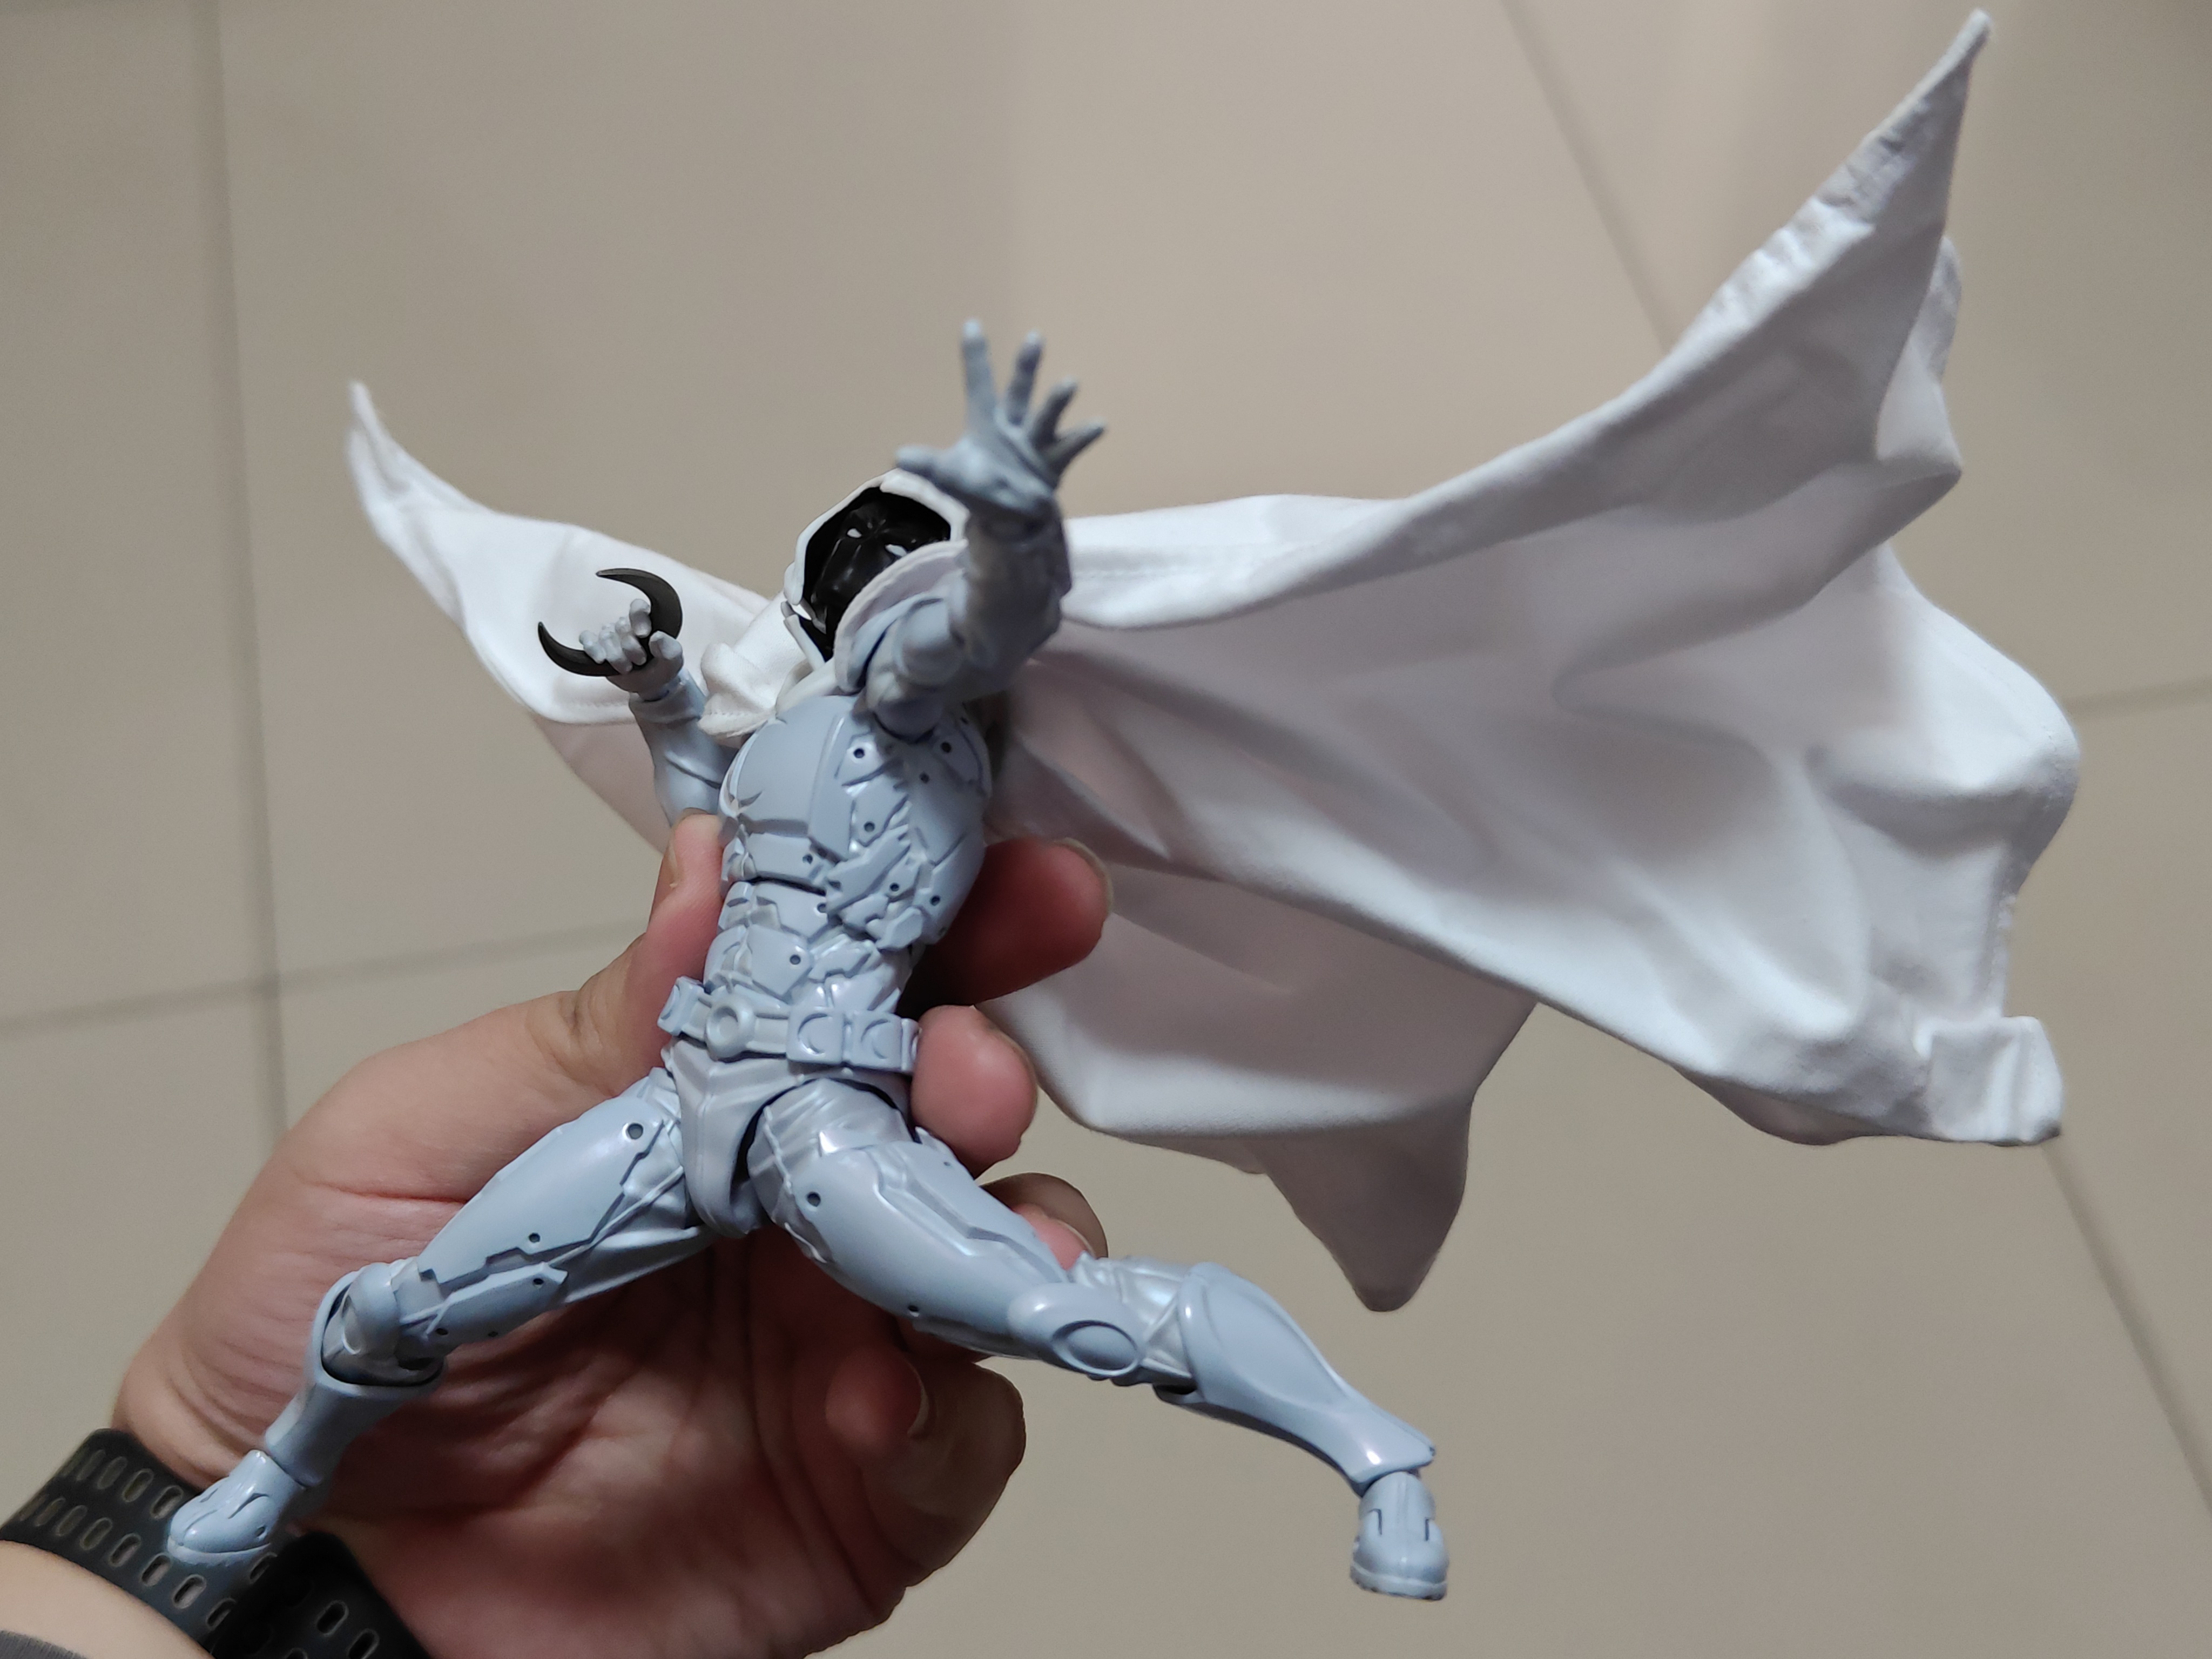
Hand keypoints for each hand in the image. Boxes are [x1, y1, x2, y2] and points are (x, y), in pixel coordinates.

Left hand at [113, 816, 1111, 1658]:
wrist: (295, 1575)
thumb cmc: (314, 1331)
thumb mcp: (410, 1143)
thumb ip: (584, 1029)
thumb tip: (710, 872)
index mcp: (701, 1102)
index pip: (848, 988)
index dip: (946, 923)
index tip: (1015, 881)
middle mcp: (789, 1209)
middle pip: (942, 1111)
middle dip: (984, 1068)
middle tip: (972, 1073)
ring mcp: (836, 1345)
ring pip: (985, 1259)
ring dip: (1015, 1228)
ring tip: (990, 1230)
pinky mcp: (861, 1490)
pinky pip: (960, 1442)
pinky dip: (950, 1412)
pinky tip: (877, 1400)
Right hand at [580, 591, 684, 697]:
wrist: (651, 685)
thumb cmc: (662, 667)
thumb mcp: (673, 660)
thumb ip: (669, 648)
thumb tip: (656, 637)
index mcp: (646, 621)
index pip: (638, 607)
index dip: (638, 618)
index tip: (643, 634)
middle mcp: (626, 624)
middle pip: (621, 627)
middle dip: (631, 648)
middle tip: (640, 661)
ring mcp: (610, 634)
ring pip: (606, 637)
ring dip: (616, 656)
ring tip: (627, 668)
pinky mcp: (597, 645)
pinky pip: (587, 638)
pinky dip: (592, 648)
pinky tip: (601, 659)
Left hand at [896, 321, 1103, 539]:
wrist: (1012, 517)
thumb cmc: (979, 488)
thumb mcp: (950, 477)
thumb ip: (929, 465)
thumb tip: (899, 456)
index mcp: (985, 422)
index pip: (978, 383)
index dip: (974, 356)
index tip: (971, 323)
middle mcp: (1013, 425)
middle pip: (1018, 391)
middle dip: (1026, 367)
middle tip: (1035, 338)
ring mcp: (1035, 442)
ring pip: (1045, 416)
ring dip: (1055, 401)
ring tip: (1070, 382)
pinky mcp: (1053, 463)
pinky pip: (1069, 447)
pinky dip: (1083, 436)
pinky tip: (1099, 423)